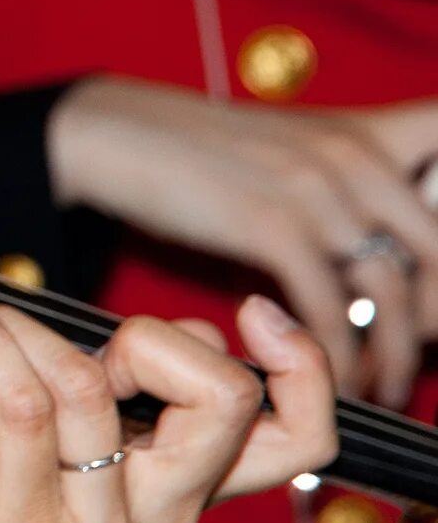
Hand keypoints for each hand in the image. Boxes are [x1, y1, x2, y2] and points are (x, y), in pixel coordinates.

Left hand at [0, 287, 334, 522]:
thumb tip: (176, 326)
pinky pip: (21, 406)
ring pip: (92, 385)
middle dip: (153, 337)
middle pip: (226, 402)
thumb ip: (108, 406)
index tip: (251, 314)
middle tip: (72, 336)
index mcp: (173, 506)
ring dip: (20, 328)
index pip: (296, 439)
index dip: (298, 366)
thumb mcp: (49, 464)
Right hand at [48, 77, 437, 403]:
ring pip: (393, 294)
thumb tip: (385, 278)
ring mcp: (317, 189)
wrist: (117, 133)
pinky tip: (330, 379)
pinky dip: (335, 358)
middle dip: (436, 319)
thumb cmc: (203, 153)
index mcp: (369, 133)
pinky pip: (329, 310)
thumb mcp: (294, 154)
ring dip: (394, 357)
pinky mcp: (271, 225)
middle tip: (424, 356)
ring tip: (383, 388)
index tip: (434, 286)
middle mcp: (356, 156)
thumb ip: (350, 198)